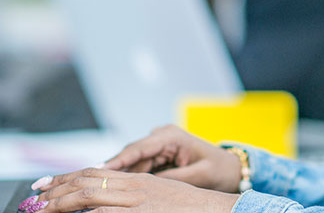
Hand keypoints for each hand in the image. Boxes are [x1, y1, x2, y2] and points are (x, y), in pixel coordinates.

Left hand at [27, 168, 238, 212]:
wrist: (216, 210)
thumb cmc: (189, 207)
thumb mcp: (158, 193)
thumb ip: (132, 195)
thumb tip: (102, 202)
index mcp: (137, 179)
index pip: (93, 172)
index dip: (65, 177)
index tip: (44, 184)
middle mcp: (134, 187)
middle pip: (86, 182)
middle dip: (57, 190)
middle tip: (34, 199)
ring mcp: (138, 202)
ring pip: (91, 197)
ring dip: (63, 205)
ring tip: (42, 211)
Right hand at [102, 124, 242, 192]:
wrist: (230, 168)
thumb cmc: (218, 169)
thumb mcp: (198, 176)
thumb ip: (172, 178)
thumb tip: (146, 186)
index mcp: (172, 136)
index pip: (140, 148)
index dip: (119, 160)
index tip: (100, 170)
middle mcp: (162, 137)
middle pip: (131, 155)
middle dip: (113, 169)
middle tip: (93, 182)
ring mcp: (159, 145)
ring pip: (132, 162)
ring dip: (119, 175)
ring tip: (100, 187)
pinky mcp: (158, 156)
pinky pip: (139, 167)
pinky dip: (130, 177)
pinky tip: (116, 187)